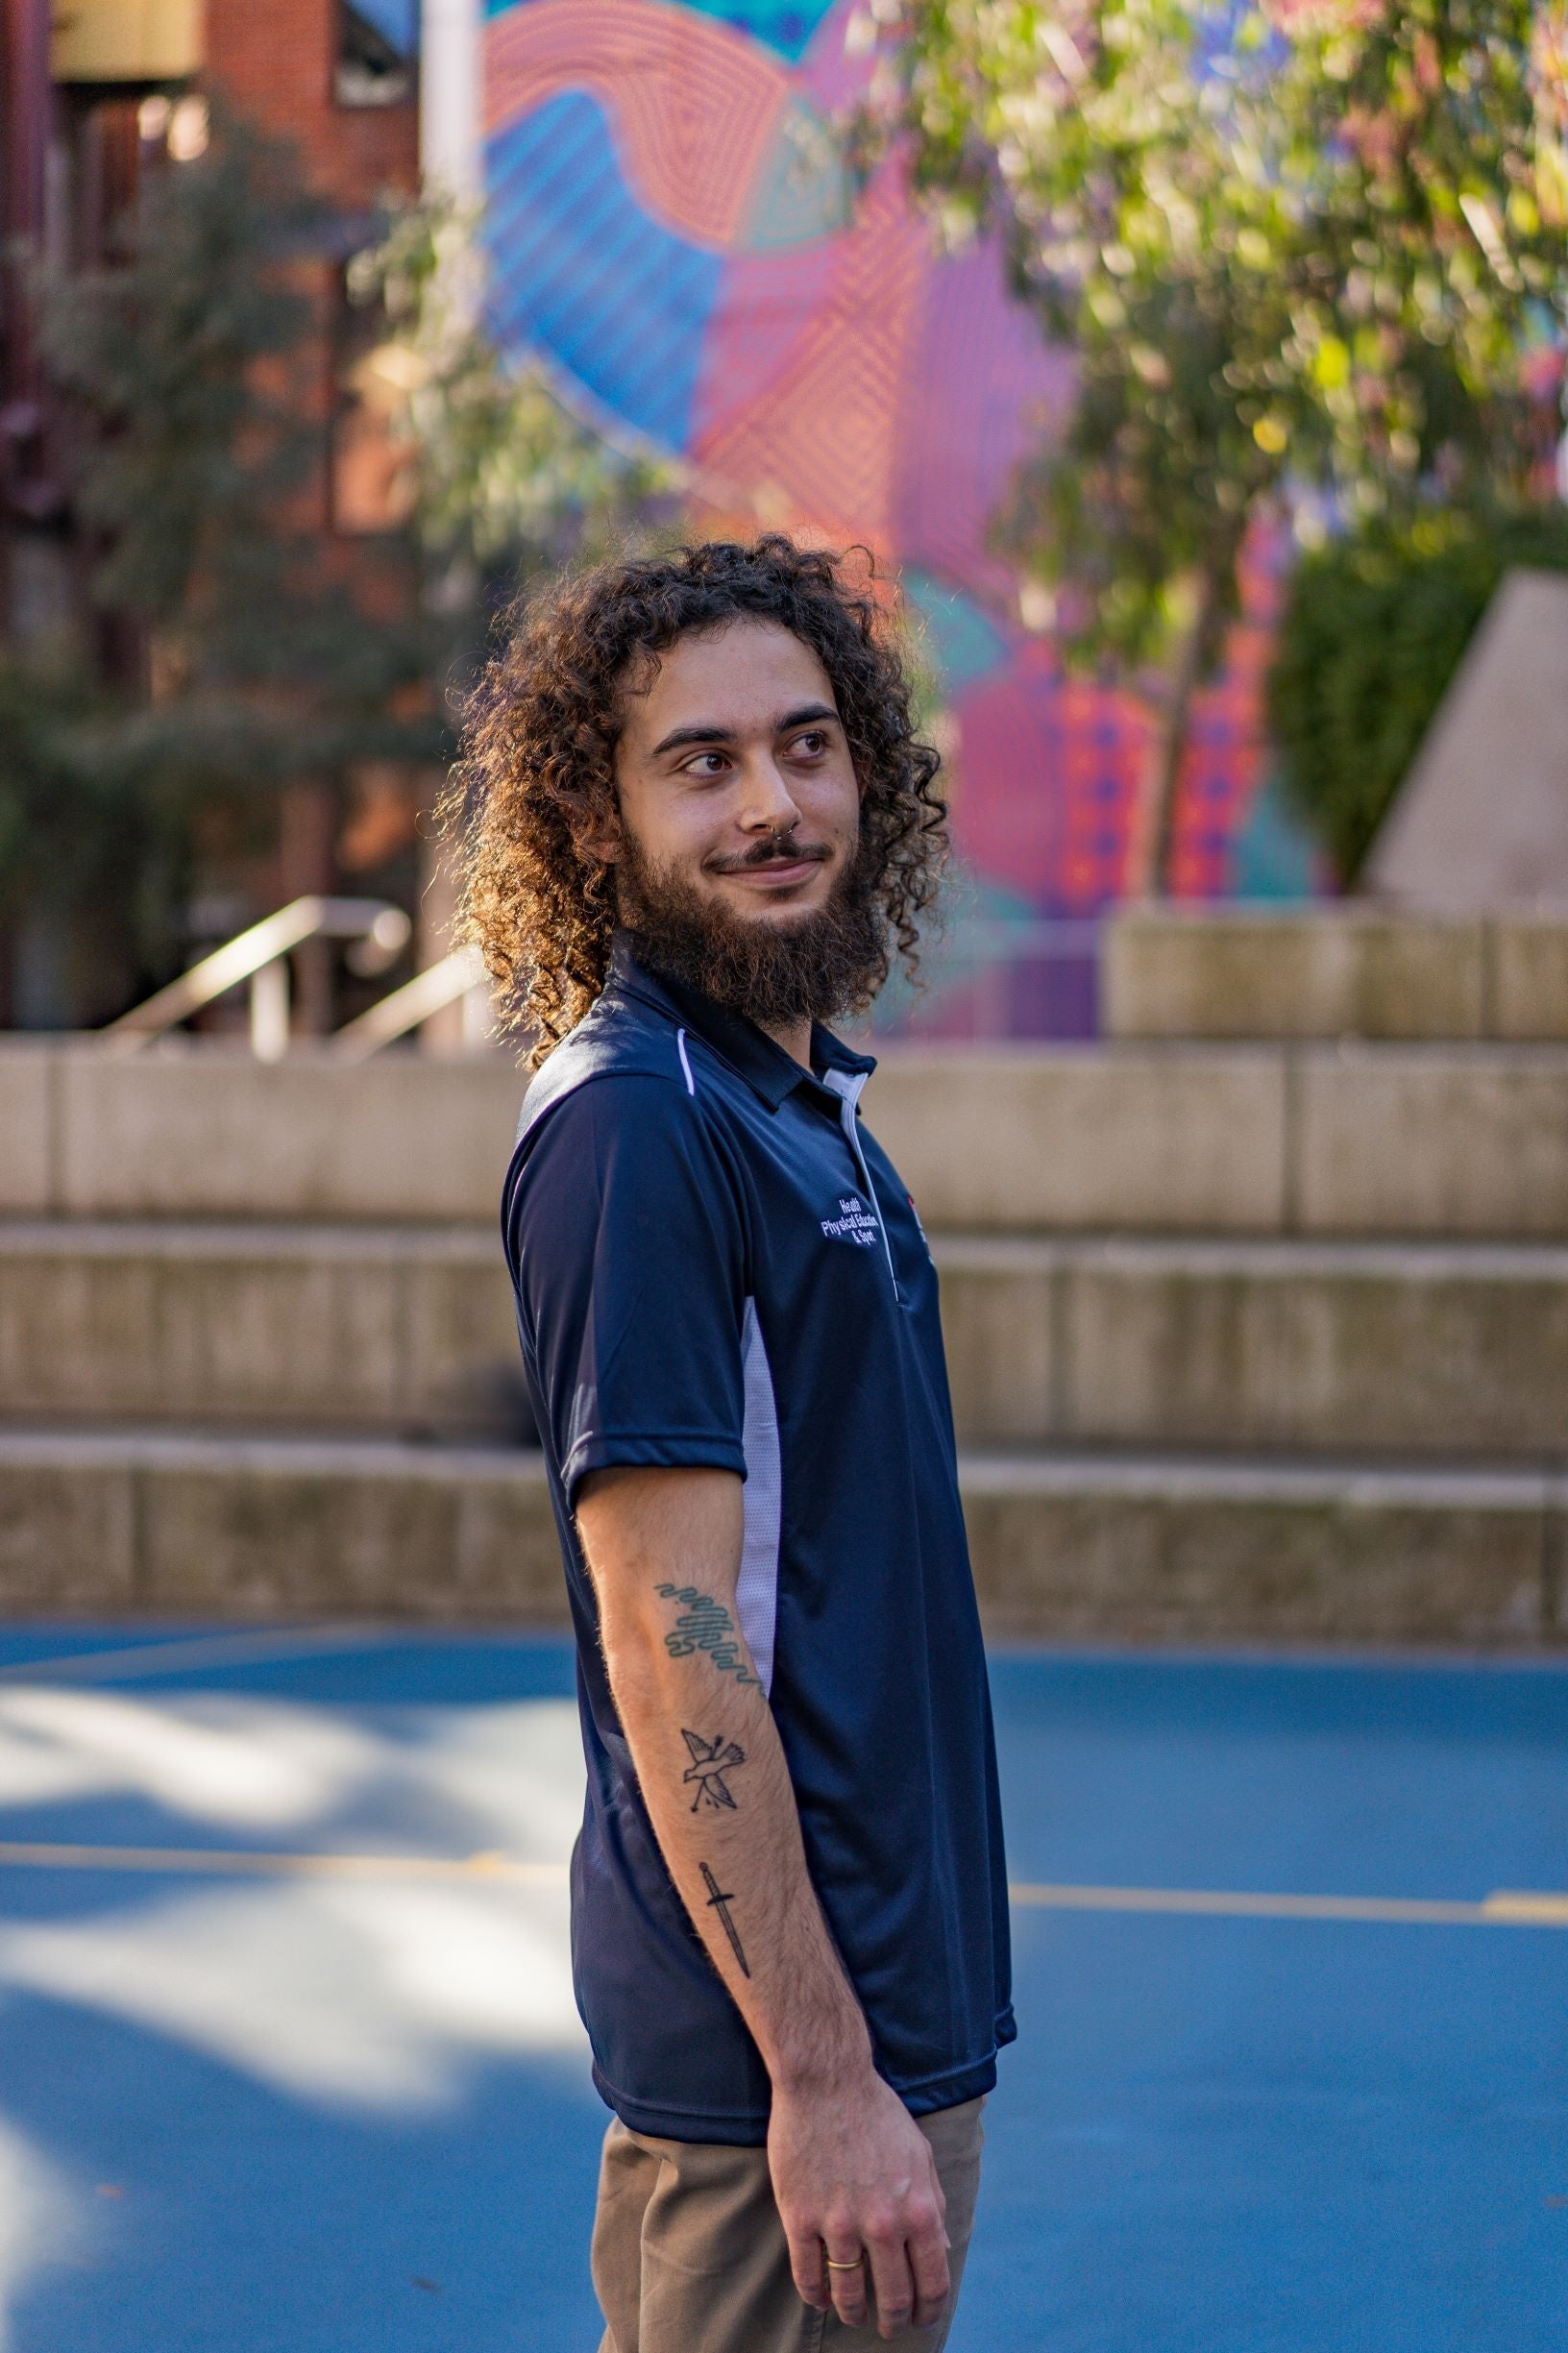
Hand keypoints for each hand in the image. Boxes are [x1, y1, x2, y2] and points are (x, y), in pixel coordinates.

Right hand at [768, 2070, 949, 2339]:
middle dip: (893, 2320)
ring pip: (848, 2293)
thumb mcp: (919, 2155)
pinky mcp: (800, 2217)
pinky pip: (808, 2275)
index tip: (921, 2319)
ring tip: (854, 2315)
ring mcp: (839, 2223)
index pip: (932, 2282)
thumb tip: (941, 2249)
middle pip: (893, 2297)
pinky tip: (820, 2297)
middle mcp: (882, 2223)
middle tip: (888, 2326)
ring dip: (853, 2312)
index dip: (929, 2310)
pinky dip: (816, 2295)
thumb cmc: (877, 2112)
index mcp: (919, 2208)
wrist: (826, 2080)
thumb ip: (933, 2204)